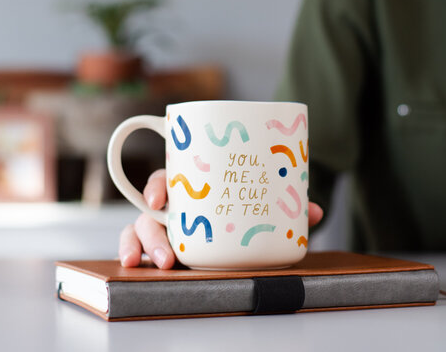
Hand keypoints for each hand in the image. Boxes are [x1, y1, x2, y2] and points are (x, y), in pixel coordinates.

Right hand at [118, 169, 324, 268]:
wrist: (239, 225)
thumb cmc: (242, 208)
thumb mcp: (261, 206)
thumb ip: (285, 208)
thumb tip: (314, 211)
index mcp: (191, 185)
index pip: (167, 177)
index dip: (159, 185)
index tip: (160, 198)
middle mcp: (171, 204)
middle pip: (150, 211)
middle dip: (153, 234)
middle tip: (170, 258)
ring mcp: (161, 224)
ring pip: (138, 230)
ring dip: (140, 247)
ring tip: (155, 267)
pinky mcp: (159, 245)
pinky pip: (137, 247)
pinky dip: (131, 253)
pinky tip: (133, 269)